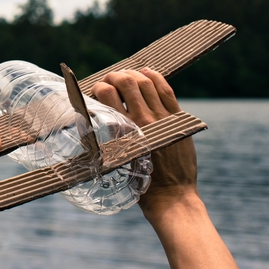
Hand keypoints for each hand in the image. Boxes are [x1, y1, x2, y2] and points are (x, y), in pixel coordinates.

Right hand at [91, 68, 197, 219]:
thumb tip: (91, 122)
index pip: (107, 95)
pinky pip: (166, 90)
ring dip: (133, 74)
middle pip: (126, 82)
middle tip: (109, 80)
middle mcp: (144, 120)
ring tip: (125, 75)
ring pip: (146, 82)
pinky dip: (156, 77)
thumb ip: (105, 140)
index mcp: (125, 131)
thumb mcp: (115, 161)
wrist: (172, 196)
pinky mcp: (178, 119)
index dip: (99, 88)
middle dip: (114, 76)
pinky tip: (147, 72)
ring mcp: (163, 117)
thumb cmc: (140, 185)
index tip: (96, 91)